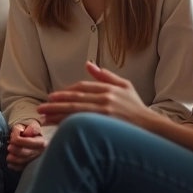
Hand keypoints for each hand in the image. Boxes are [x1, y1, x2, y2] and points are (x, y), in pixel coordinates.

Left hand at [5, 121, 46, 170]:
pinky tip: (10, 162)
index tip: (12, 138)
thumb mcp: (30, 126)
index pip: (30, 142)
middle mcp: (40, 152)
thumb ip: (30, 128)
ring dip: (14, 159)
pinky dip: (14, 166)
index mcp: (41, 142)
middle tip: (9, 147)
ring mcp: (35, 160)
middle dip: (16, 150)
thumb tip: (27, 132)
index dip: (19, 140)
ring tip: (8, 155)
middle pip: (26, 153)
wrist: (28, 139)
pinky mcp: (29, 166)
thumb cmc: (27, 132)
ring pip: (23, 162)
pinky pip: (21, 168)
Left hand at [37, 62, 155, 126]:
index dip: (65, 91)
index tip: (53, 97)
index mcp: (108, 88)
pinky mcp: (106, 124)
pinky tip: (58, 127)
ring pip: (75, 111)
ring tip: (43, 118)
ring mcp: (105, 111)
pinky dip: (68, 124)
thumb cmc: (136, 108)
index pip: (81, 87)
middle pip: (74, 98)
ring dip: (57, 114)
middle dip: (55, 103)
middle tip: (41, 107)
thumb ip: (105, 75)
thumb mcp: (125, 86)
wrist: (152, 128)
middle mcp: (105, 97)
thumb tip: (88, 64)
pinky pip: (82, 123)